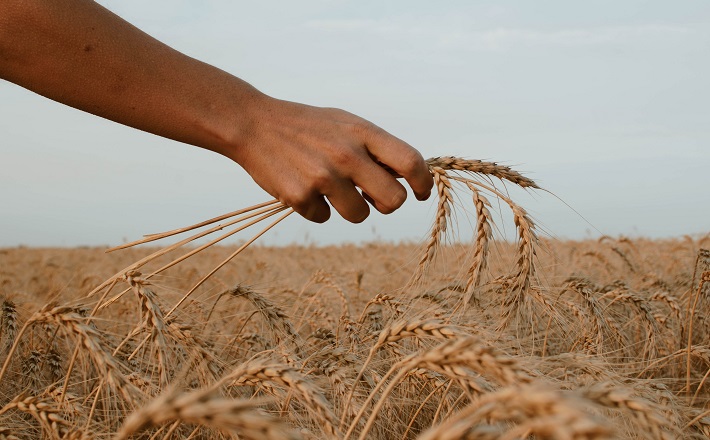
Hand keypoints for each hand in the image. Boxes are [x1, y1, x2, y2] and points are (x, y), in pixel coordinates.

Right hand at [225, 96, 433, 222]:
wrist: (254, 124)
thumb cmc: (306, 126)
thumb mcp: (344, 123)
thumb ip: (374, 148)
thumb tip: (404, 179)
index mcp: (362, 133)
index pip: (410, 162)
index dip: (423, 182)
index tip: (421, 193)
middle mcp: (347, 155)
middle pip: (393, 200)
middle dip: (386, 204)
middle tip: (372, 198)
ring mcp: (323, 177)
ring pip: (360, 215)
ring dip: (351, 209)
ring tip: (331, 189)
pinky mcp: (300, 197)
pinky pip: (324, 218)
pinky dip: (316, 209)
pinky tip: (303, 187)